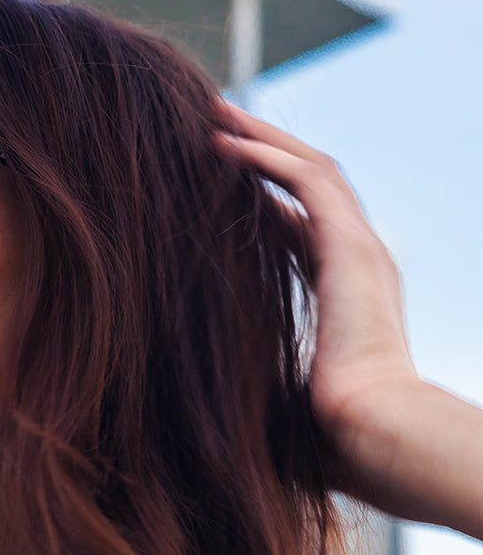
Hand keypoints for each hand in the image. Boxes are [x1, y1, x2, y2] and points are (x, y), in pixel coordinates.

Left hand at [215, 102, 482, 538]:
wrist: (371, 439)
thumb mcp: (273, 382)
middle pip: (306, 184)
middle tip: (211, 124)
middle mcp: (354, 260)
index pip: (297, 225)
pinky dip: (267, 158)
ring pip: (310, 169)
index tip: (212, 178)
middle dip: (261, 150)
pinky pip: (308, 182)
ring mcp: (359, 250)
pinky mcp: (353, 249)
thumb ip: (244, 363)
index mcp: (340, 290)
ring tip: (214, 115)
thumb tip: (183, 378)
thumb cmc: (324, 433)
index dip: (258, 195)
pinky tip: (223, 143)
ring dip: (262, 139)